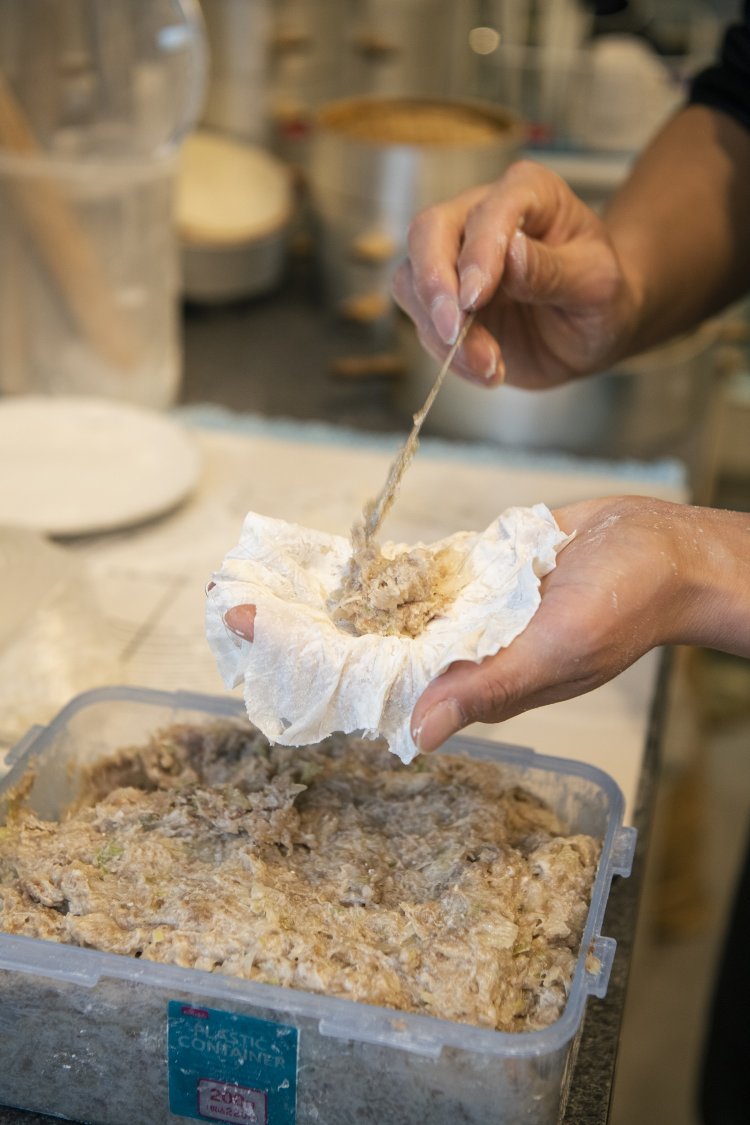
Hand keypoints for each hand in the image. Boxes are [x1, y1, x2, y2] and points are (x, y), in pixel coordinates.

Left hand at [219, 496, 749, 755]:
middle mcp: (456, 653)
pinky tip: (332, 560)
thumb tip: (414, 735)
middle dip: (303, 630)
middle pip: (365, 646)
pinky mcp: (475, 576)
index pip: (373, 683)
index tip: (254, 640)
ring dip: (329, 599)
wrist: (660, 550)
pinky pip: (416, 575)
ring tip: (268, 581)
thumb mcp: (555, 652)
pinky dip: (376, 569)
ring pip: (383, 609)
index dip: (312, 665)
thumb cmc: (622, 608)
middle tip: (235, 606)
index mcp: (468, 683)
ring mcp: (463, 613)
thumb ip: (486, 689)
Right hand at [392, 160, 638, 388]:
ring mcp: (454, 259)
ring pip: (412, 281)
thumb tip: (509, 254)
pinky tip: (486, 370)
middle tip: (452, 331)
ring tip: (488, 365)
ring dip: (442, 331)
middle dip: (434, 285)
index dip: (477, 252)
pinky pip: (423, 324)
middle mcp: (480, 215)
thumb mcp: (595, 284)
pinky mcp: (443, 302)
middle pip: (428, 232)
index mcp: (527, 192)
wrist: (590, 332)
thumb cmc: (600, 297)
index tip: (476, 298)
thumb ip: (552, 270)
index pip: (488, 210)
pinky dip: (448, 353)